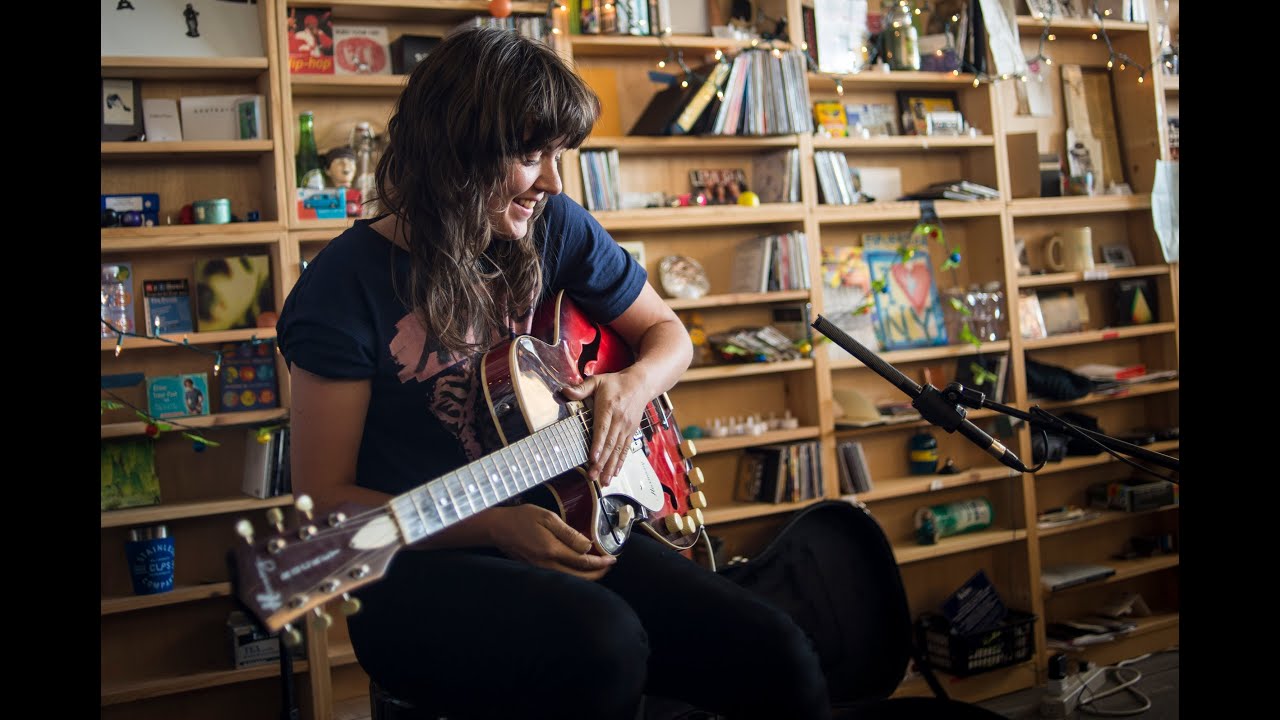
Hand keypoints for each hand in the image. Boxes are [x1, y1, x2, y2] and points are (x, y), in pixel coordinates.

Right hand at [488, 505, 614, 579]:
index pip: (583, 562)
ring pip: (571, 580)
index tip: (612, 558)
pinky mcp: (536, 570)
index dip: (601, 562)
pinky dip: (574, 575)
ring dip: (587, 576)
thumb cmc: (522, 518)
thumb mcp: (548, 518)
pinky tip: (579, 567)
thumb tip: (588, 546)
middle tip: (609, 565)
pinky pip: (561, 577)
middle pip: (580, 577)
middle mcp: (547, 564)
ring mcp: (541, 570)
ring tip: (598, 567)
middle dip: (598, 573)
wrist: (497, 528)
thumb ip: (569, 533)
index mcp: (552, 550)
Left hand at [560, 369, 649, 485]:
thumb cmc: (616, 383)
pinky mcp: (631, 432)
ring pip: (618, 450)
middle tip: (593, 476)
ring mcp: (626, 428)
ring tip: (603, 481)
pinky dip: (620, 462)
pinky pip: (625, 450)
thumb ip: (581, 388)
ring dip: (610, 467)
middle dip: (601, 462)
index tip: (593, 458)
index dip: (598, 445)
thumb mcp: (597, 380)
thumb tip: (565, 391)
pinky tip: (614, 473)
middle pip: (610, 444)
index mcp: (609, 408)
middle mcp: (619, 420)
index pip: (602, 429)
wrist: (640, 384)